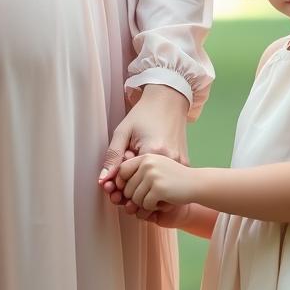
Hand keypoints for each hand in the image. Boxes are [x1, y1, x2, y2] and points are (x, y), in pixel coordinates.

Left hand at [98, 84, 188, 209]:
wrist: (169, 101)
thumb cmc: (145, 114)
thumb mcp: (124, 131)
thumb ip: (113, 156)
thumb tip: (103, 180)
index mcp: (152, 153)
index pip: (128, 181)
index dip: (118, 182)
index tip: (113, 180)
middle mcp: (168, 161)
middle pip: (142, 188)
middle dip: (129, 187)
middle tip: (125, 174)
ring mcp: (180, 163)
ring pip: (155, 188)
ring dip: (142, 186)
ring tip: (138, 169)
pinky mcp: (186, 164)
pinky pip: (166, 182)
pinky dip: (155, 181)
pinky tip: (150, 171)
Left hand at [119, 152, 196, 211]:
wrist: (199, 182)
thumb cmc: (175, 173)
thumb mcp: (152, 162)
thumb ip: (129, 166)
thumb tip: (102, 179)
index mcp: (146, 155)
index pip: (122, 171)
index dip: (124, 183)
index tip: (134, 189)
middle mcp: (148, 162)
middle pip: (127, 188)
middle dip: (136, 197)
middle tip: (151, 194)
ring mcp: (154, 175)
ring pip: (135, 198)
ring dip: (145, 203)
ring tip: (158, 196)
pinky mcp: (160, 188)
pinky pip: (146, 204)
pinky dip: (154, 207)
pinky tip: (165, 199)